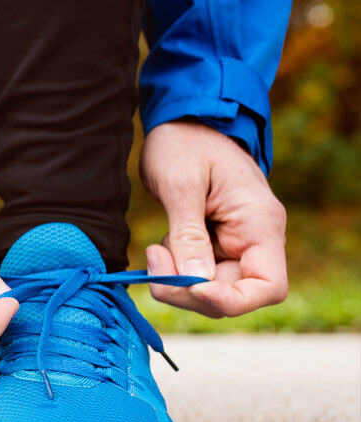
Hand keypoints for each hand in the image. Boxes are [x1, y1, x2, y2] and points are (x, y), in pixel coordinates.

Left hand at [140, 120, 288, 316]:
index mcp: (260, 224)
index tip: (192, 288)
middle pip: (234, 295)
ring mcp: (235, 243)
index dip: (232, 300)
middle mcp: (255, 239)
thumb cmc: (184, 143)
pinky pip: (199, 274)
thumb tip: (195, 281)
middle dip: (190, 291)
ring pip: (212, 289)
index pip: (268, 287)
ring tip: (155, 248)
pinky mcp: (215, 244)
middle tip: (153, 262)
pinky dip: (176, 271)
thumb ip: (188, 235)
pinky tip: (160, 248)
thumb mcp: (180, 185)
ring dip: (179, 282)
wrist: (181, 121)